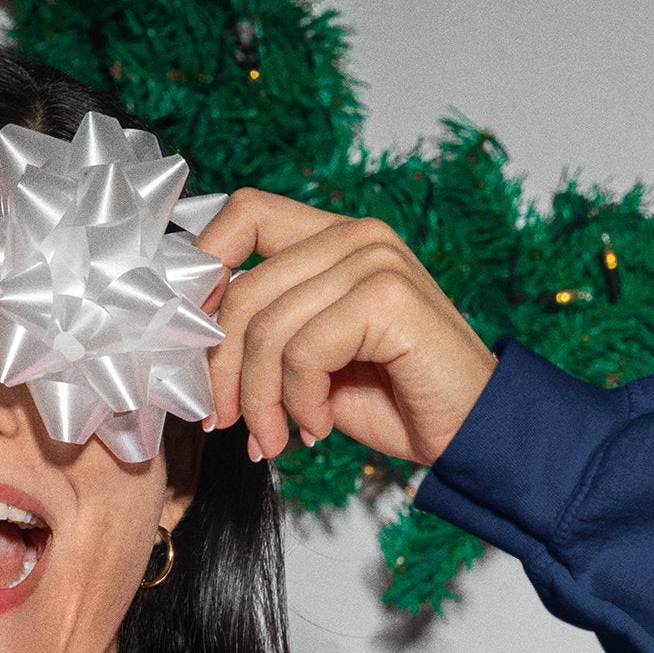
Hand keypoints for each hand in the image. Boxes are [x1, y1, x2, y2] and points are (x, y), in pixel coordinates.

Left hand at [193, 190, 497, 464]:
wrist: (468, 434)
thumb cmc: (390, 400)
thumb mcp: (308, 363)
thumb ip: (262, 333)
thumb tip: (185, 344)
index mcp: (332, 239)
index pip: (243, 214)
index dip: (201, 273)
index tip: (190, 344)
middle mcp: (356, 235)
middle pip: (241, 289)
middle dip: (221, 371)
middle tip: (226, 425)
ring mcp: (376, 259)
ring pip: (266, 328)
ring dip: (260, 401)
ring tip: (275, 438)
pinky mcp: (389, 296)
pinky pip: (303, 351)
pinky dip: (299, 402)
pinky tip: (317, 427)